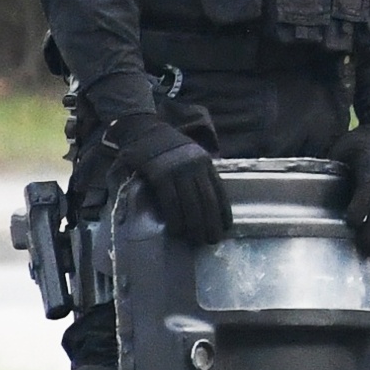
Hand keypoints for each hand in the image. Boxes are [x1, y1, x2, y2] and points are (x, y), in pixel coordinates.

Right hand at [120, 120, 230, 243]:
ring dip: (196, 225)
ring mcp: (178, 170)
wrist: (143, 129)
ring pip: (192, 203)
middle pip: (207, 201)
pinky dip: (176, 217)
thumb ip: (196, 174)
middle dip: (211, 223)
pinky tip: (177, 230)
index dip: (223, 211)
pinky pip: (171, 201)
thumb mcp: (189, 155)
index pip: (219, 191)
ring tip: (197, 240)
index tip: (226, 227)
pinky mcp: (161, 175)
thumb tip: (204, 200)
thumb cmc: (166, 146)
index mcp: (205, 162)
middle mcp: (195, 166)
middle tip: (212, 240)